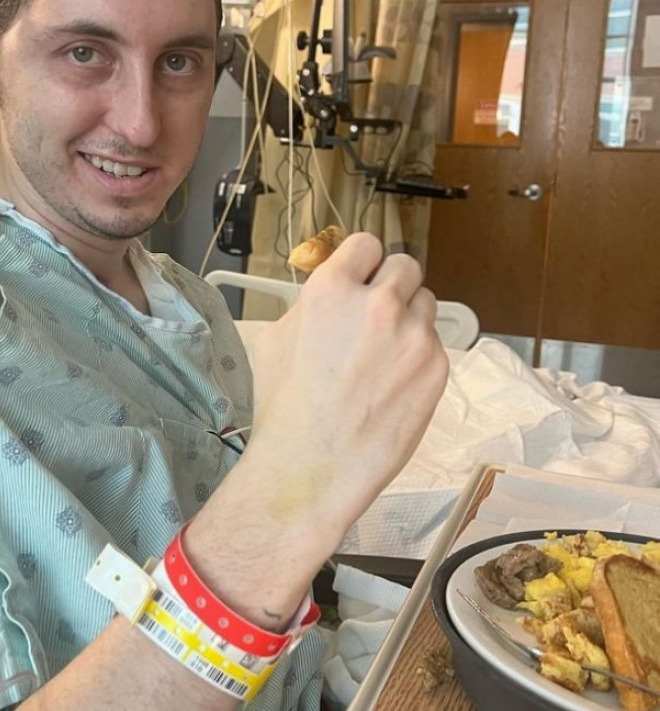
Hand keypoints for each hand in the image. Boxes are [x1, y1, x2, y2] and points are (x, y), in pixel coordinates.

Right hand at [241, 233, 448, 550]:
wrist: (312, 465)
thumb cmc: (284, 410)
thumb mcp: (275, 340)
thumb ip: (311, 306)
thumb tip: (331, 296)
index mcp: (331, 289)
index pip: (366, 244)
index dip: (363, 262)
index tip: (362, 276)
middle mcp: (376, 304)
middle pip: (405, 266)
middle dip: (392, 285)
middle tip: (377, 313)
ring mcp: (412, 335)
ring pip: (425, 304)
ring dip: (409, 318)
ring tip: (385, 353)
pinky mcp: (436, 367)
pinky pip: (434, 344)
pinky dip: (418, 357)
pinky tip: (393, 383)